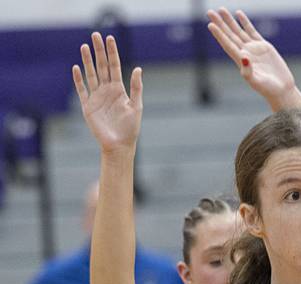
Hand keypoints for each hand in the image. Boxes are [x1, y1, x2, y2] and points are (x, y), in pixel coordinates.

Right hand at [72, 33, 141, 153]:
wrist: (119, 145)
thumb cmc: (130, 128)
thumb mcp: (136, 106)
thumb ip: (136, 88)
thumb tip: (138, 69)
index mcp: (119, 90)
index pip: (114, 66)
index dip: (112, 53)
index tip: (109, 39)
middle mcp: (107, 91)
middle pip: (101, 67)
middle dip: (98, 51)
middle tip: (95, 35)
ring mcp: (96, 97)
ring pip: (91, 75)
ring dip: (87, 61)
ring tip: (84, 46)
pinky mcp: (88, 107)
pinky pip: (82, 90)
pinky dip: (78, 80)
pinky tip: (76, 68)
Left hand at [207, 8, 300, 110]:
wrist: (281, 89)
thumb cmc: (268, 89)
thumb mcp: (257, 82)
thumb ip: (248, 71)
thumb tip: (244, 57)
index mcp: (240, 61)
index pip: (227, 44)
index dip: (219, 35)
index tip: (211, 24)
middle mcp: (245, 53)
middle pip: (230, 35)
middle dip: (221, 24)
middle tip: (210, 12)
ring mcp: (253, 49)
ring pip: (238, 31)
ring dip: (230, 21)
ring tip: (221, 9)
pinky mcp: (263, 46)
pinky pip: (251, 31)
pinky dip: (245, 22)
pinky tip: (239, 14)